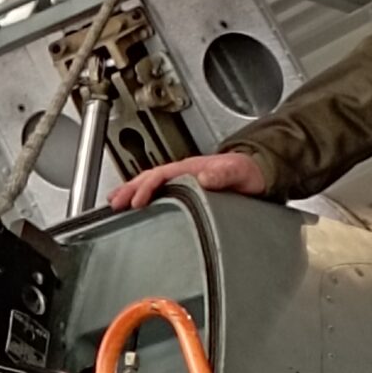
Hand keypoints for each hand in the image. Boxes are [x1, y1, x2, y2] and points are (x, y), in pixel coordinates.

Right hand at [109, 150, 267, 210]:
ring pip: (150, 182)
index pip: (160, 175)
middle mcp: (183, 172)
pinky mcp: (184, 189)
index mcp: (191, 168)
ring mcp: (182, 180)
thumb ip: (224, 174)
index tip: (136, 201)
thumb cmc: (248, 174)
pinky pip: (157, 189)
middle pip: (148, 177)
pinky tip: (135, 204)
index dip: (146, 187)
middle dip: (129, 189)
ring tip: (115, 203)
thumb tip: (205, 176)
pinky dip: (142, 195)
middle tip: (114, 203)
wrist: (257, 173)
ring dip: (131, 191)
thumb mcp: (239, 172)